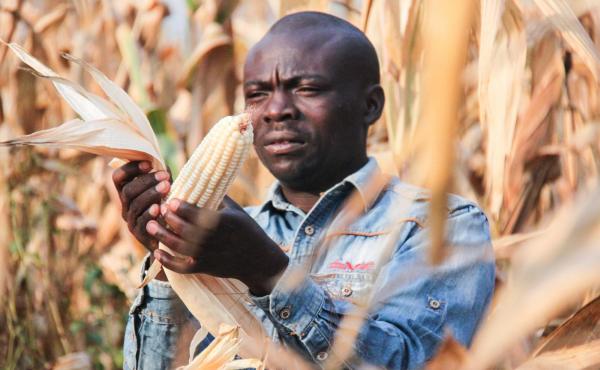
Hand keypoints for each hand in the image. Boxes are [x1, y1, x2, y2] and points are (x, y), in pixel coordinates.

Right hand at [112, 160, 170, 250]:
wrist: (169, 234)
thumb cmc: (166, 205)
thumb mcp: (163, 188)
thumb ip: (160, 177)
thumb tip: (163, 163)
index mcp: (126, 191)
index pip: (118, 177)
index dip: (130, 169)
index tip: (148, 164)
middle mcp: (125, 205)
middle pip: (128, 191)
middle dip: (146, 181)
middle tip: (164, 176)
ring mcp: (131, 220)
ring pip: (135, 205)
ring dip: (151, 194)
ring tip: (167, 187)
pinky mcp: (139, 234)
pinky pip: (141, 223)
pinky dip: (150, 214)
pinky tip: (159, 207)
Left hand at [147, 197, 288, 295]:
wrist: (258, 259)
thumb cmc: (247, 230)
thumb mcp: (236, 210)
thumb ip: (218, 196)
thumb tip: (202, 178)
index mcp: (222, 222)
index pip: (197, 214)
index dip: (181, 207)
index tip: (170, 200)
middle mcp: (213, 239)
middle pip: (185, 229)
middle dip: (168, 218)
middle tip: (158, 209)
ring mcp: (207, 255)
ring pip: (179, 247)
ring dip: (162, 236)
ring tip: (150, 225)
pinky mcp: (204, 267)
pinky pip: (182, 267)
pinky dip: (168, 262)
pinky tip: (158, 253)